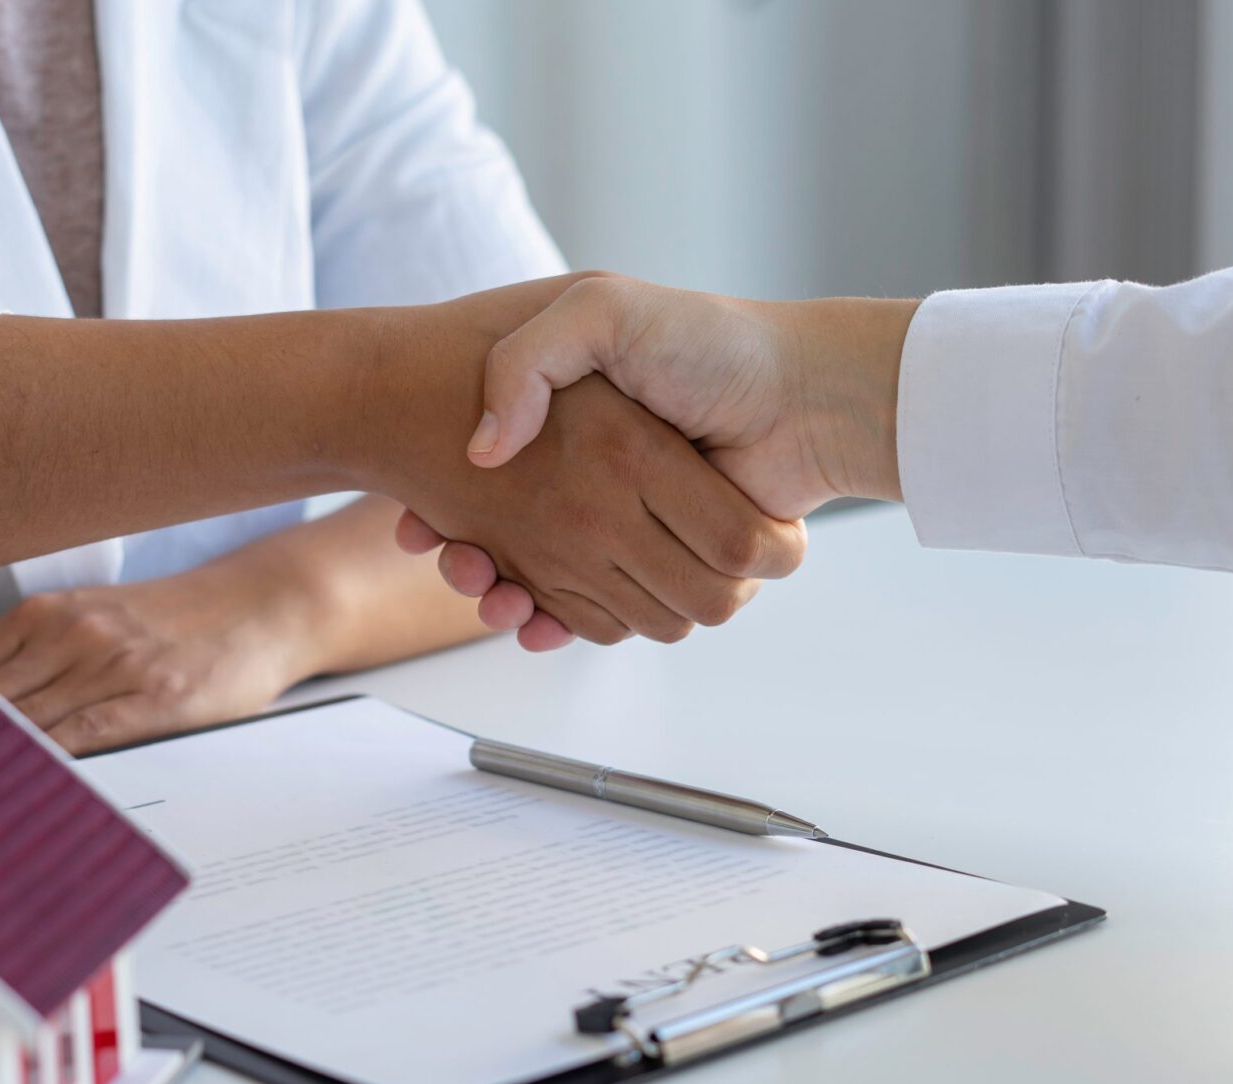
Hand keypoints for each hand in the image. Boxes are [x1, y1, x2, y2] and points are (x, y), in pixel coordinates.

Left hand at [0, 566, 315, 782]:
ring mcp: (107, 666)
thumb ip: (42, 666)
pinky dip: (32, 759)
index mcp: (47, 618)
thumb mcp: (99, 629)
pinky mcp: (149, 697)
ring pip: (13, 718)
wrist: (263, 606)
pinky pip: (80, 734)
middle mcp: (68, 636)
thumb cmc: (181, 626)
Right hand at [395, 277, 915, 644]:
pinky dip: (560, 623)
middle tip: (460, 561)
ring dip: (513, 600)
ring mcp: (629, 534)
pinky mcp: (663, 571)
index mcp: (576, 441)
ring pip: (548, 591)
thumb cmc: (707, 343)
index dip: (454, 520)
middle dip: (480, 570)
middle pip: (513, 552)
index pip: (487, 495)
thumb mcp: (601, 310)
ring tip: (492, 586)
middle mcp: (599, 491)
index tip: (428, 526)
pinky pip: (599, 619)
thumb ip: (531, 360)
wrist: (804, 388)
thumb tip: (483, 451)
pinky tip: (524, 608)